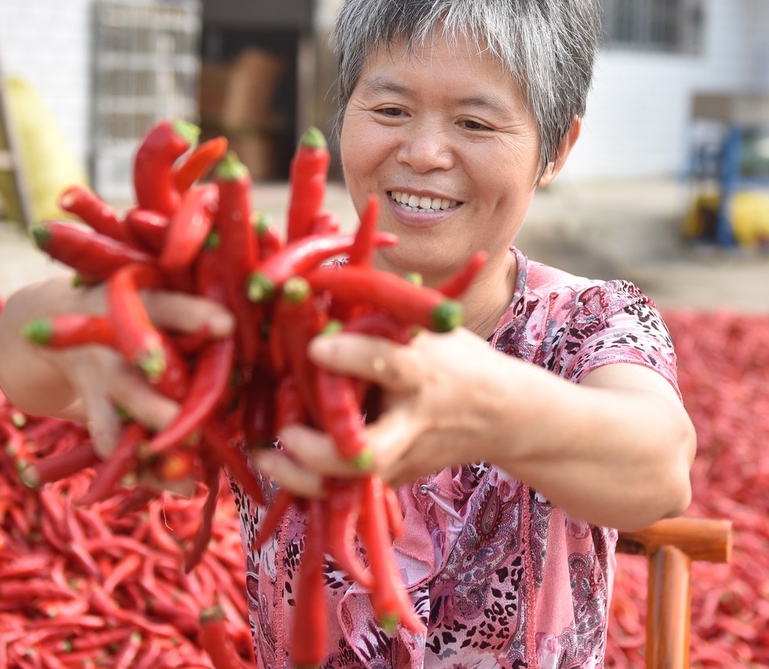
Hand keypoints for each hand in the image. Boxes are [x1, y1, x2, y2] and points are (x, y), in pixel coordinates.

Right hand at [0, 274, 233, 467]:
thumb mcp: (150, 291)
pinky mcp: (92, 410)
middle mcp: (109, 347)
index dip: (194, 316)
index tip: (227, 326)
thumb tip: (235, 327)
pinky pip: (112, 447)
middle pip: (131, 380)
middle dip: (157, 409)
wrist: (50, 323)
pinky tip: (179, 486)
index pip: (164, 308)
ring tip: (187, 477)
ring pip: (115, 426)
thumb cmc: (129, 304)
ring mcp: (97, 383)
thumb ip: (189, 309)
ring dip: (147, 453)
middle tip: (192, 429)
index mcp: (131, 306)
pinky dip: (142, 472)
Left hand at [251, 326, 500, 495]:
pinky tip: (276, 463)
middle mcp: (411, 420)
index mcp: (422, 371)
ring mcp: (403, 457)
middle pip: (371, 449)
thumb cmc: (454, 358)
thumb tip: (315, 280)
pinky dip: (309, 481)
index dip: (352, 356)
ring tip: (266, 455)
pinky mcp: (394, 479)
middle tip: (288, 433)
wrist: (502, 415)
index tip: (315, 346)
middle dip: (327, 450)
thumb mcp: (428, 328)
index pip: (389, 363)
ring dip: (305, 476)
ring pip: (352, 484)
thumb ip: (379, 313)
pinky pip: (346, 489)